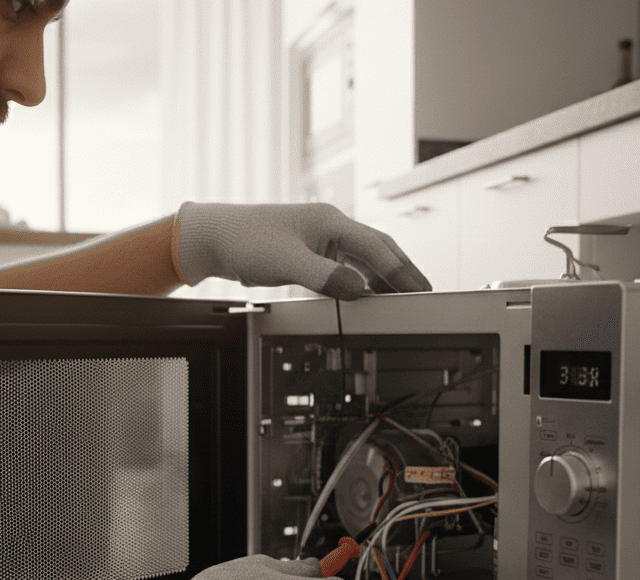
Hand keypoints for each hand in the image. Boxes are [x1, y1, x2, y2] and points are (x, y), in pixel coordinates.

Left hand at [172, 201, 430, 299]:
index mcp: (330, 221)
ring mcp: (320, 239)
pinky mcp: (309, 253)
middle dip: (402, 271)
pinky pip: (345, 267)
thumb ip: (326, 276)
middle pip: (378, 249)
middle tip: (425, 292)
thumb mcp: (288, 262)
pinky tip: (366, 294)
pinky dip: (360, 280)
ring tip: (401, 297)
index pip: (378, 248)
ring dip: (382, 277)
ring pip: (363, 258)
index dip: (402, 271)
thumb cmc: (245, 240)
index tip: (420, 289)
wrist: (214, 238)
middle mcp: (330, 227)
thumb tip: (358, 289)